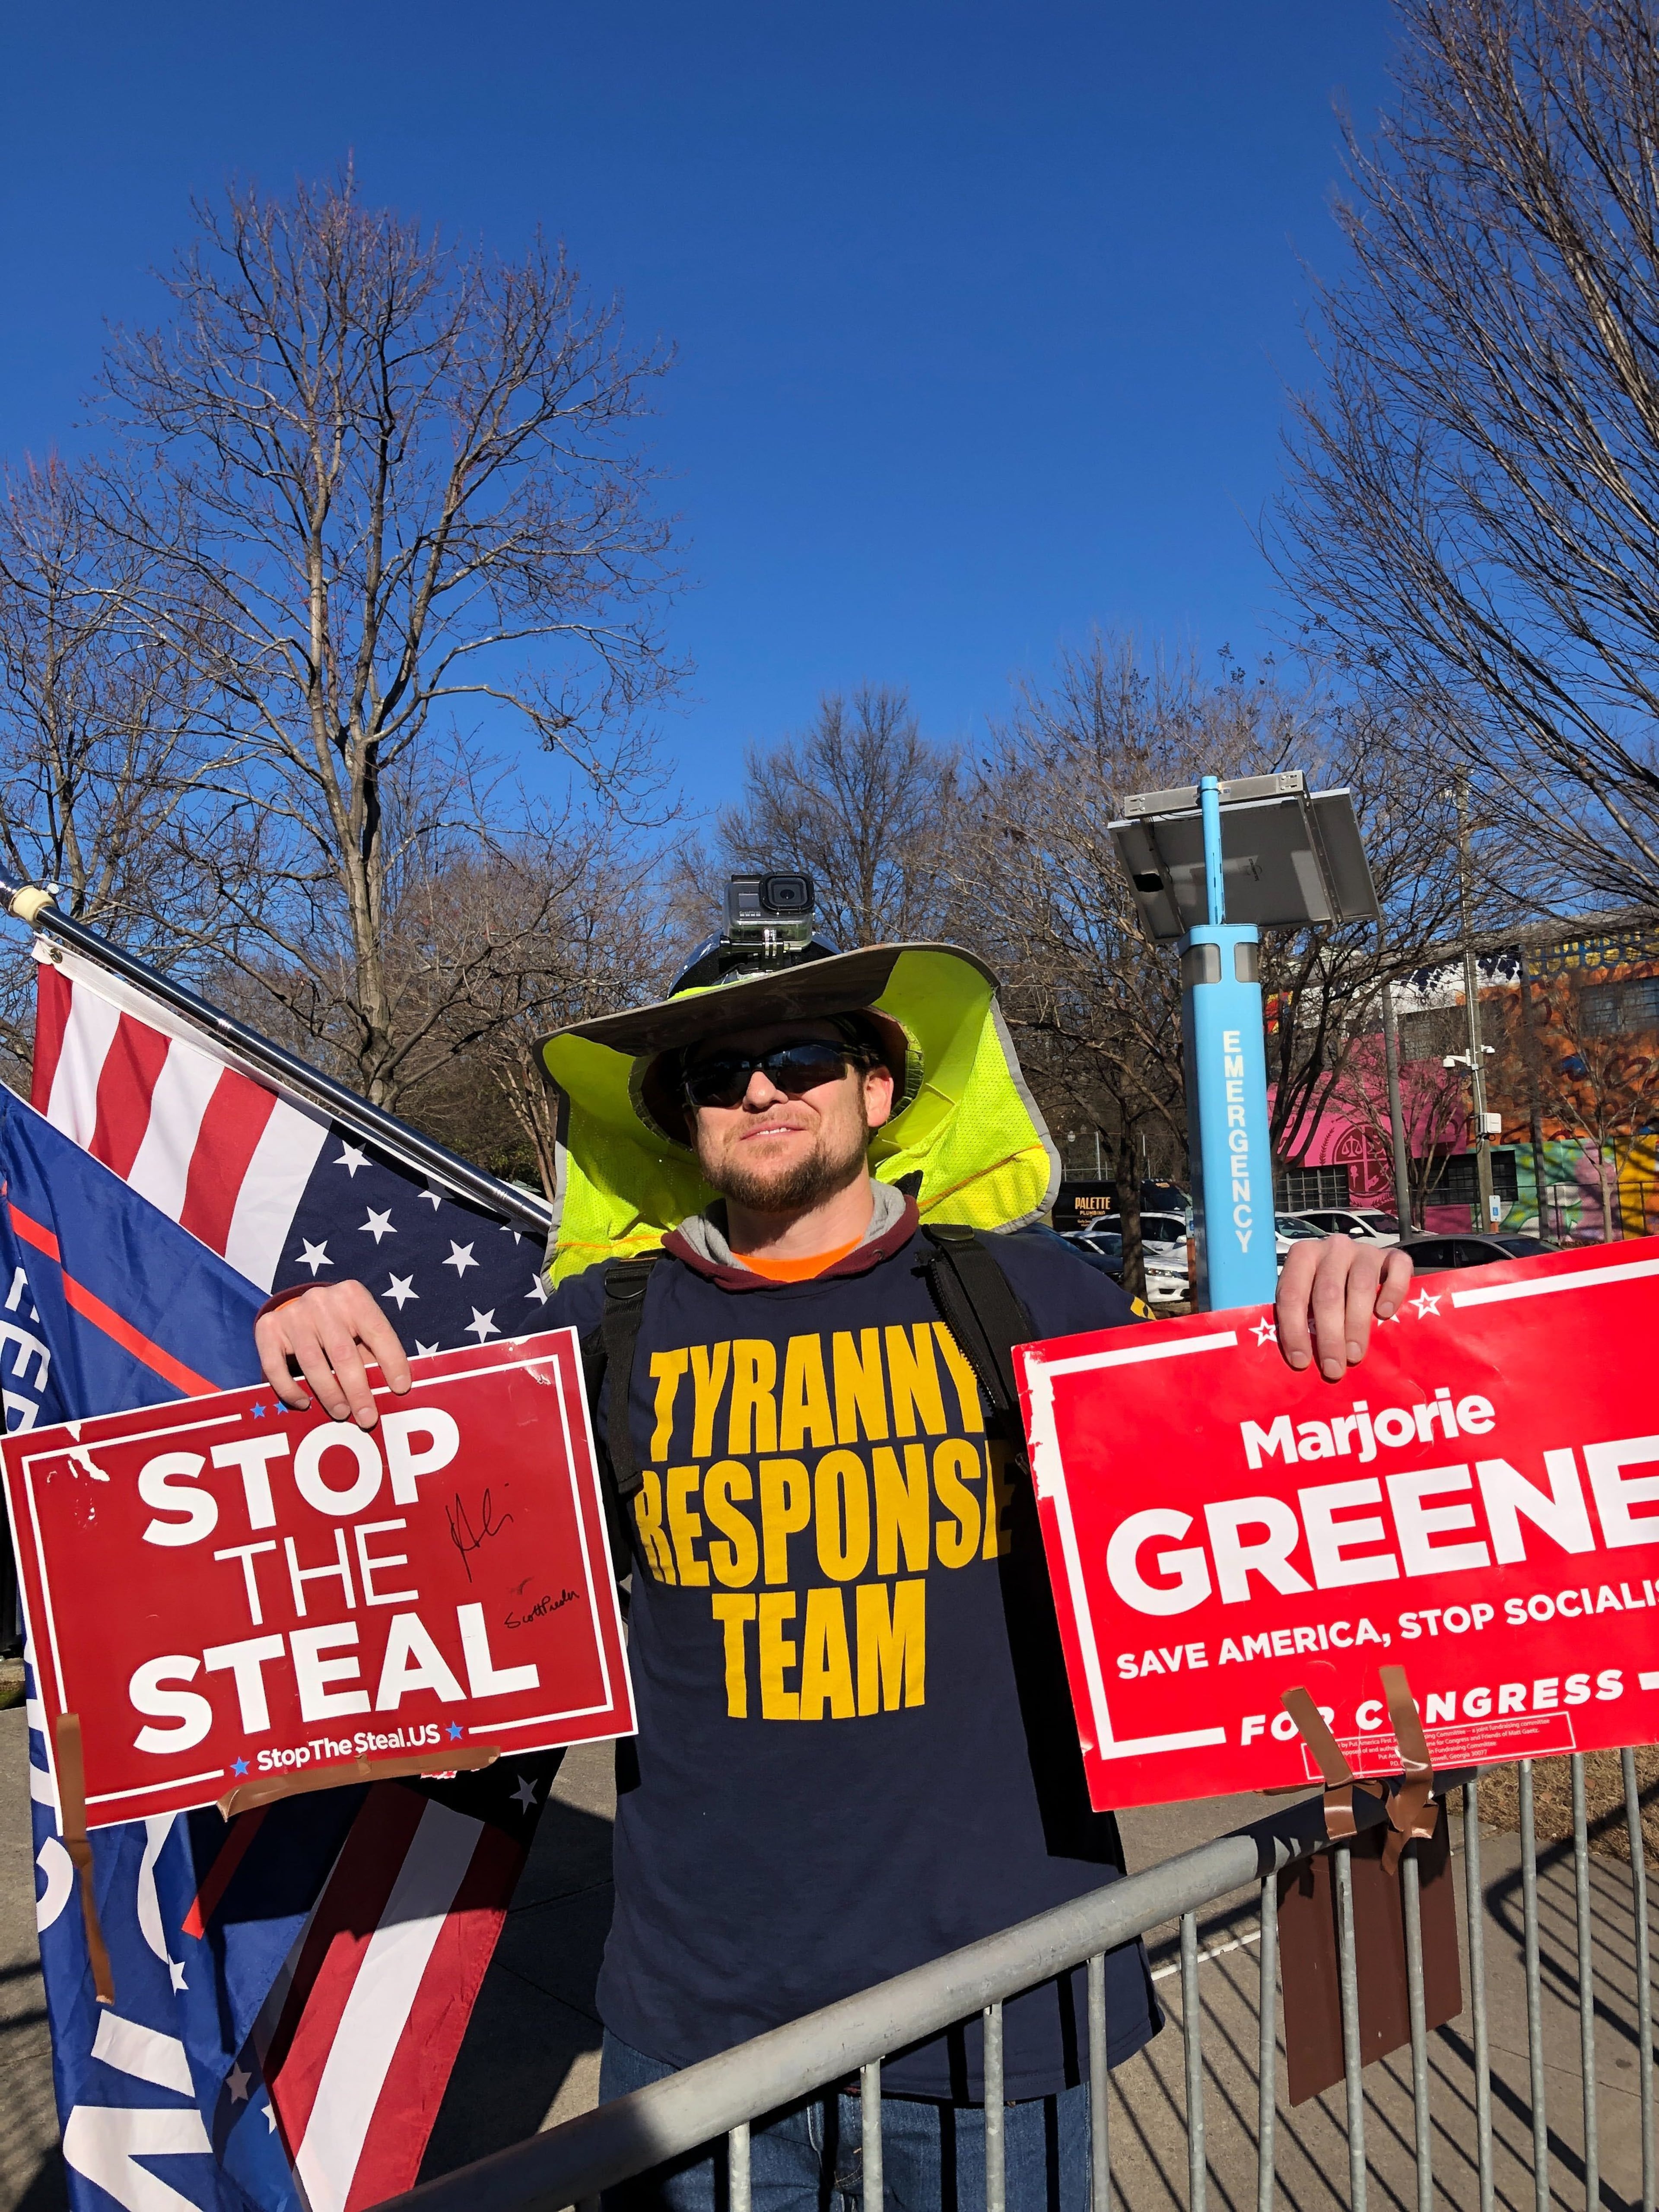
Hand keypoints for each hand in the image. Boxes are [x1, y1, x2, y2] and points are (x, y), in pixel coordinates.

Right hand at [254, 1280, 411, 1427]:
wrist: (299, 1307)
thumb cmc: (339, 1325)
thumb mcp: (360, 1328)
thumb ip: (373, 1354)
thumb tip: (390, 1392)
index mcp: (353, 1296)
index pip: (378, 1331)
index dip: (392, 1361)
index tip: (400, 1389)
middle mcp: (322, 1301)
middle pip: (343, 1352)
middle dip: (358, 1390)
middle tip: (367, 1417)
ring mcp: (293, 1314)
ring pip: (312, 1362)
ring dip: (329, 1394)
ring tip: (342, 1413)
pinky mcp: (268, 1328)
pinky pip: (276, 1366)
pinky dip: (290, 1390)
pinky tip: (305, 1403)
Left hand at [1275, 1235, 1411, 1382]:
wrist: (1364, 1266)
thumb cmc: (1327, 1291)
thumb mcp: (1307, 1298)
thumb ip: (1301, 1317)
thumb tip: (1298, 1360)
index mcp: (1303, 1255)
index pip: (1292, 1294)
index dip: (1294, 1330)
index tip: (1301, 1361)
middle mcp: (1333, 1248)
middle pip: (1328, 1293)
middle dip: (1329, 1336)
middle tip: (1333, 1368)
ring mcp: (1365, 1250)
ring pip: (1361, 1286)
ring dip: (1356, 1326)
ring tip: (1354, 1355)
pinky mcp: (1394, 1255)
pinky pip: (1397, 1269)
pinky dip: (1392, 1292)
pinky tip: (1385, 1314)